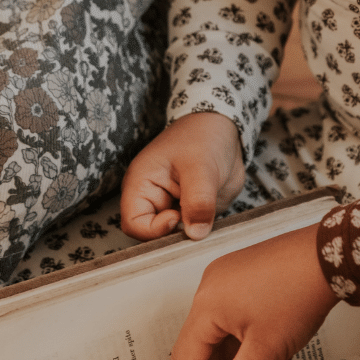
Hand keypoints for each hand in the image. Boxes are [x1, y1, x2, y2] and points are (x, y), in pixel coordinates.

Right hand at [121, 112, 244, 240]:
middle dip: (177, 233)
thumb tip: (196, 233)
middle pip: (156, 234)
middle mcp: (154, 198)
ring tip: (209, 210)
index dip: (153, 229)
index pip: (134, 224)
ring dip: (195, 229)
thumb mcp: (201, 167)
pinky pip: (197, 227)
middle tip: (198, 222)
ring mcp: (174, 205)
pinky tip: (216, 211)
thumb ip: (198, 201)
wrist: (224, 126)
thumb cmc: (203, 136)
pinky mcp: (193, 208)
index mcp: (142, 184)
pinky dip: (207, 224)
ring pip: (179, 234)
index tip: (177, 218)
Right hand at [159, 223, 338, 359]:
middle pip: (202, 343)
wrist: (331, 255)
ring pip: (222, 329)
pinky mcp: (250, 274)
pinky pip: (237, 313)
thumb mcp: (267, 350)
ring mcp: (232, 276)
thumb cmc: (300, 290)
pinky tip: (261, 358)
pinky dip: (244, 339)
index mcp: (207, 302)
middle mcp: (213, 285)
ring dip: (231, 359)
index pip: (184, 357)